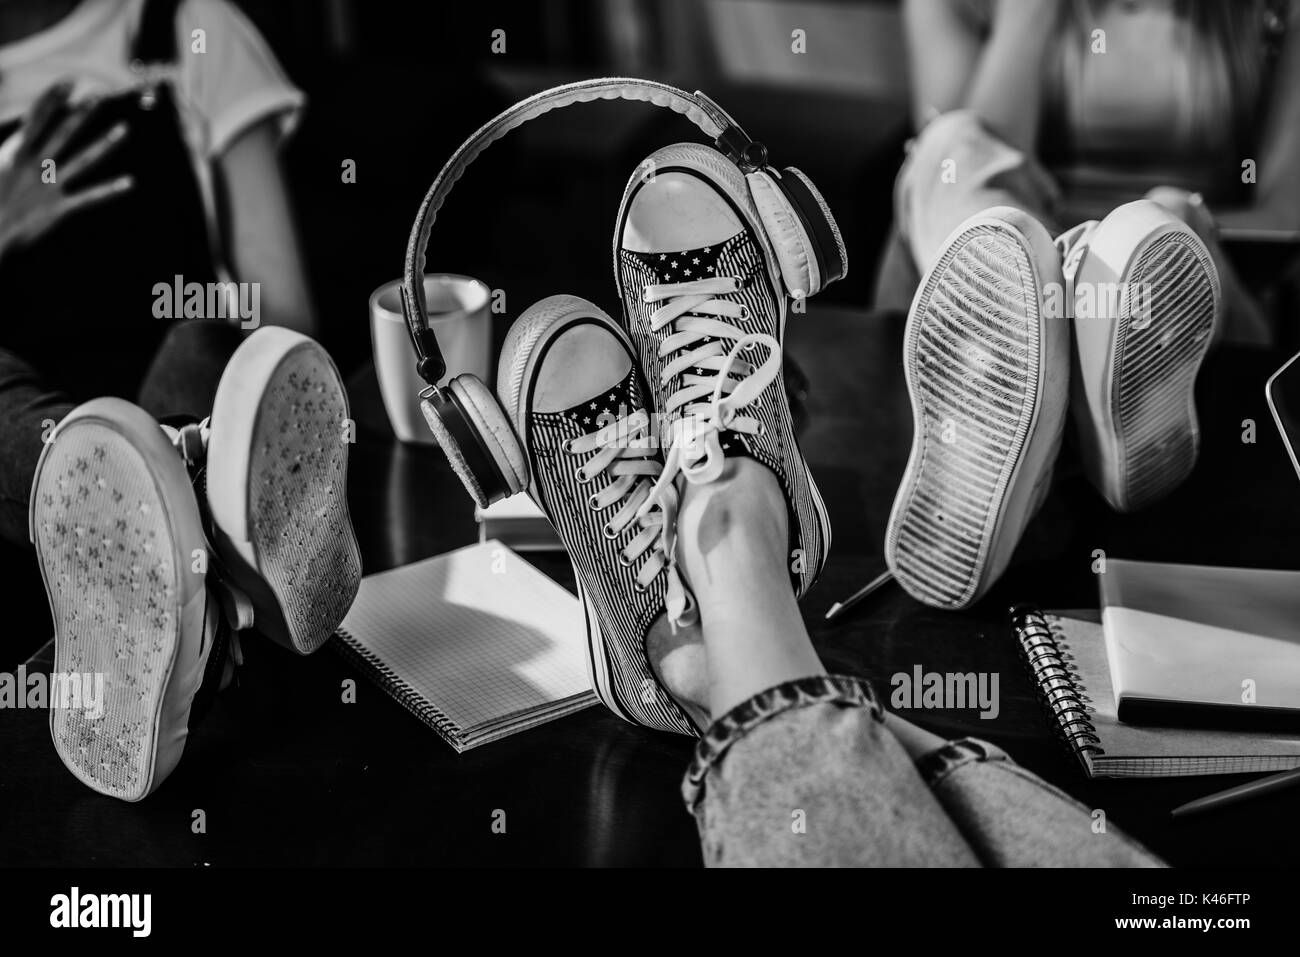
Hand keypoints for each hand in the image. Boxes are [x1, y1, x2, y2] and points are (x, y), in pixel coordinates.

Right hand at [0, 81, 132, 263]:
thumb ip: (5, 148)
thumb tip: (13, 138)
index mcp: (12, 153)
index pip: (37, 119)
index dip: (53, 99)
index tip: (68, 81)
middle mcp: (34, 166)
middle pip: (63, 133)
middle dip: (81, 113)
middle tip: (99, 94)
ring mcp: (49, 186)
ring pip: (83, 160)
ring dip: (104, 144)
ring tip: (125, 129)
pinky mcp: (58, 208)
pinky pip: (89, 197)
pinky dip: (109, 190)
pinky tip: (130, 182)